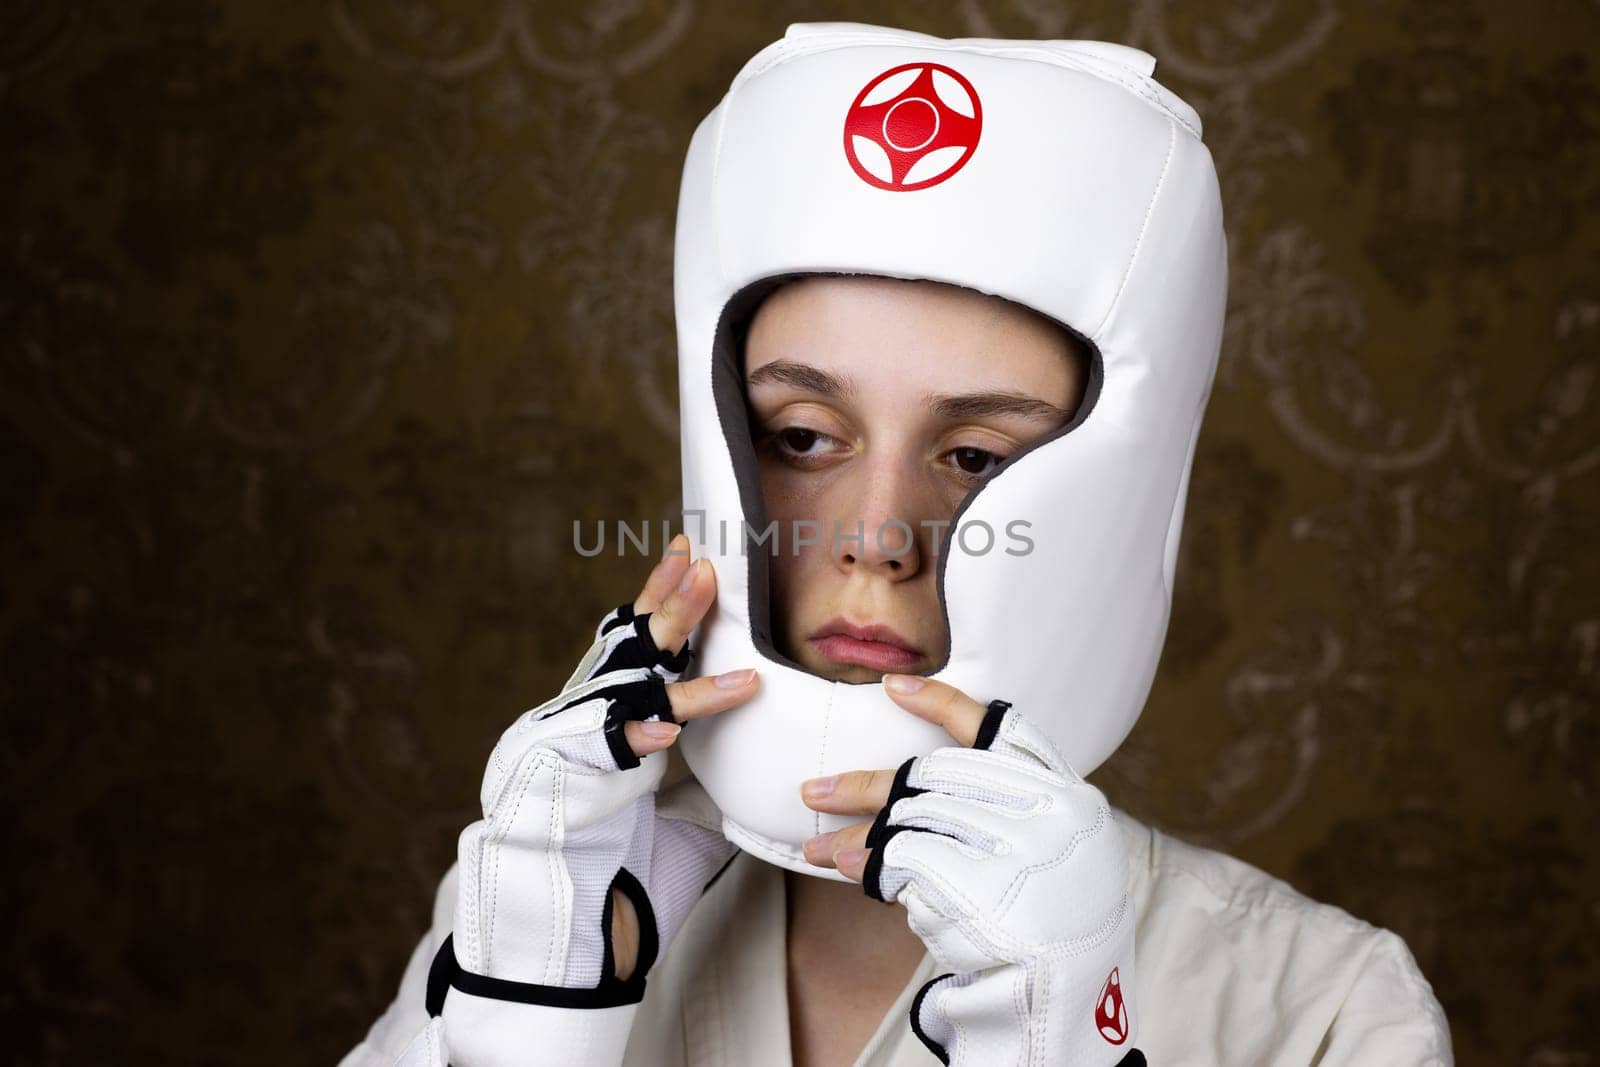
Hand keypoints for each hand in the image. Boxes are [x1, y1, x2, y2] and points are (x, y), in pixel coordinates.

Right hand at [424, 533, 750, 1065]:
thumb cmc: (619, 889)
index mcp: (610, 732)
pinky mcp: (554, 786)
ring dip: (667, 639)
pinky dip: (637, 736)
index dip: (664, 606)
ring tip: (702, 595)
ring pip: (623, 682)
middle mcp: (582, 729)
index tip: (693, 558)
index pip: (639, 655)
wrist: (557, 953)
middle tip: (701, 558)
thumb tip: (763, 769)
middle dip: (668, 601)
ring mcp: (562, 751)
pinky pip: (602, 750)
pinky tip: (666, 727)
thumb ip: (711, 788)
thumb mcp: (683, 828)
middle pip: (629, 649)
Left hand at [798, 675, 1138, 1065]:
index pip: (1003, 729)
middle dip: (868, 783)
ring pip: (909, 815)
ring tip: (816, 843)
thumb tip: (920, 793)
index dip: (942, 704)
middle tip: (817, 790)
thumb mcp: (1055, 856)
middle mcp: (1046, 812)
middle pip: (935, 775)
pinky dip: (867, 862)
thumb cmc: (1052, 927)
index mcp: (1069, 797)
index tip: (893, 687)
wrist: (1068, 1001)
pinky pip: (902, 858)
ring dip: (855, 828)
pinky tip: (842, 865)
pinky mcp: (977, 883)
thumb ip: (1007, 814)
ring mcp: (1015, 846)